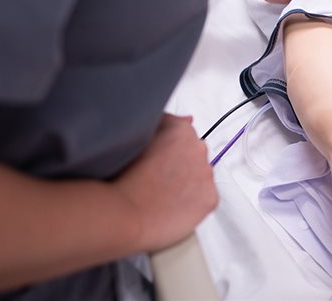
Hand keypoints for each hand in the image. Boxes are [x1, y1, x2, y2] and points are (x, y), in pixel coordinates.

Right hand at [114, 114, 218, 251]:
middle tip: (156, 179)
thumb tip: (189, 119)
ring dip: (186, 183)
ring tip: (161, 195)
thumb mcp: (137, 139)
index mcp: (181, 130)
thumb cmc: (121, 178)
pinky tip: (171, 207)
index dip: (165, 149)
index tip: (154, 161)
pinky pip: (204, 198)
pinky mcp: (210, 198)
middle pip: (193, 154)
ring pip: (200, 176)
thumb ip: (165, 122)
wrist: (123, 212)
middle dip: (179, 165)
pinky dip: (193, 203)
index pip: (181, 134)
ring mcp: (206, 174)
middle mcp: (199, 149)